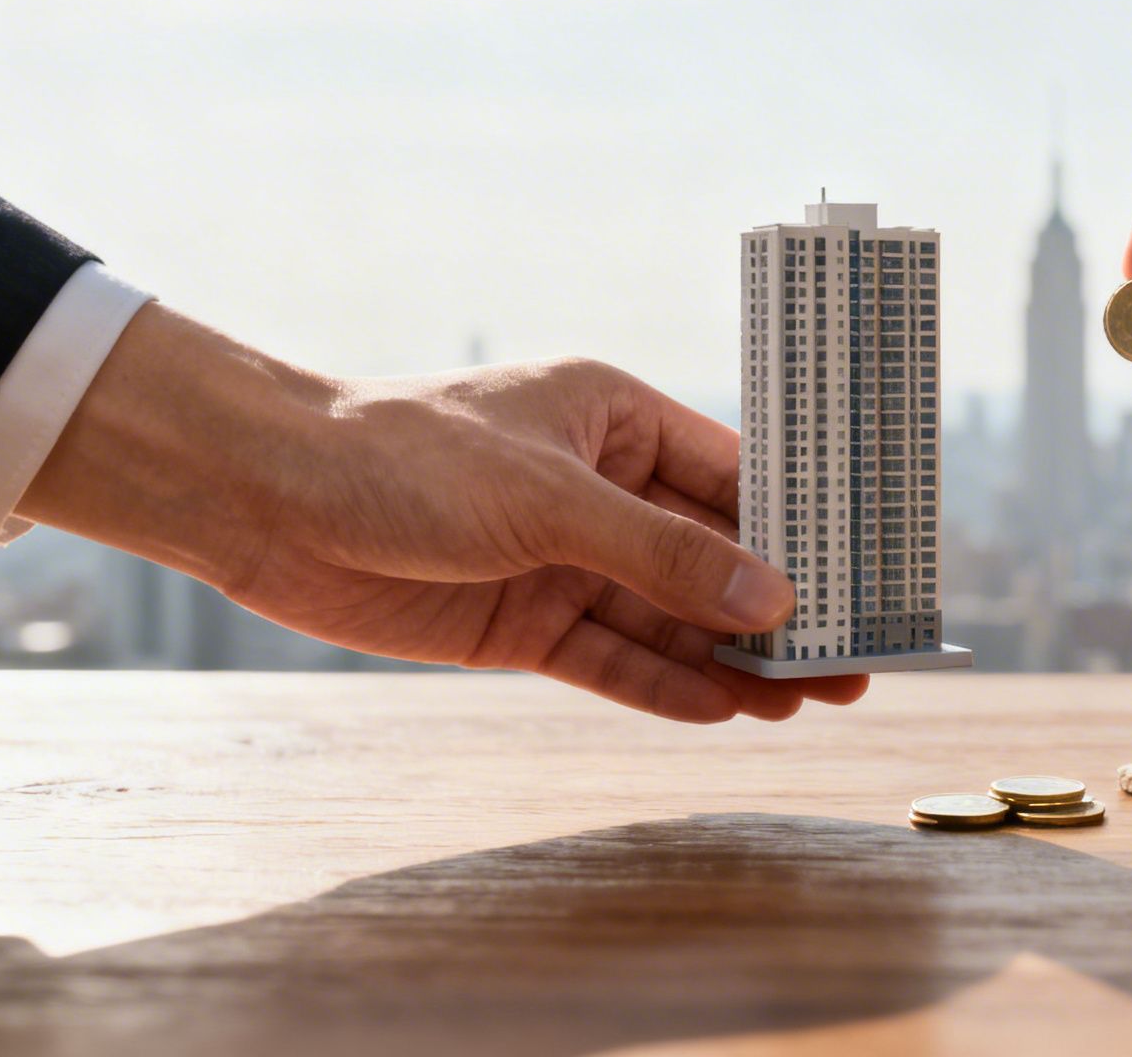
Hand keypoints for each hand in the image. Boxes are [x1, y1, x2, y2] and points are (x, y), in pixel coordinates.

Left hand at [19, 305, 866, 722]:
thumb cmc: (402, 457)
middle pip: (713, 559)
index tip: (866, 577)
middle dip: (781, 612)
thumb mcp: (547, 499)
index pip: (737, 479)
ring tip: (809, 702)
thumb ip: (661, 555)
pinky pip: (613, 659)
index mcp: (618, 420)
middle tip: (855, 664)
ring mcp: (564, 559)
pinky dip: (665, 685)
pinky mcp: (524, 621)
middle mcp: (600, 490)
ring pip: (670, 618)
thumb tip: (771, 601)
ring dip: (735, 660)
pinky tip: (726, 713)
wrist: (265, 502)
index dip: (805, 531)